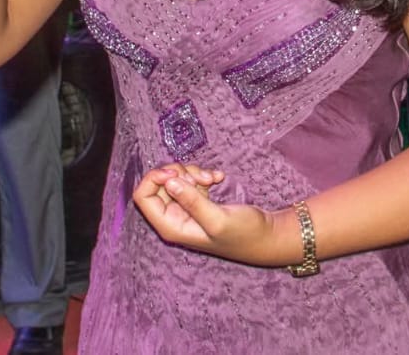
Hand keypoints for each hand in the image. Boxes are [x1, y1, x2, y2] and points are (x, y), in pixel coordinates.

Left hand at [131, 163, 284, 265]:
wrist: (265, 235)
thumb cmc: (243, 234)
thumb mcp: (217, 219)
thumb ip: (192, 201)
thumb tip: (169, 182)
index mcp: (170, 226)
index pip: (143, 196)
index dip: (155, 179)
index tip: (176, 173)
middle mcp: (174, 217)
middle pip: (159, 183)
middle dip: (179, 173)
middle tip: (201, 178)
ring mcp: (186, 208)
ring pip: (176, 178)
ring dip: (194, 172)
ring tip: (212, 180)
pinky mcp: (198, 200)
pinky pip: (191, 179)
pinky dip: (203, 174)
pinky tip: (218, 178)